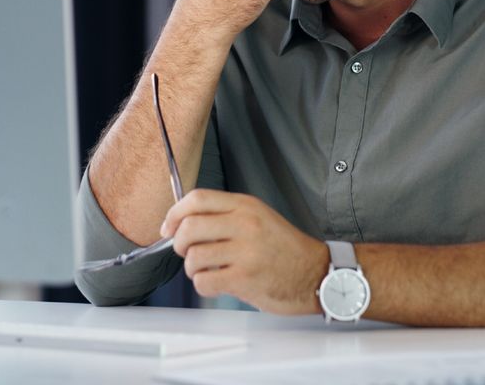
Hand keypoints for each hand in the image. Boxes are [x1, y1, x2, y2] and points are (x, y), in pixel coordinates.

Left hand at [160, 189, 329, 314]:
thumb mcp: (258, 218)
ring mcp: (245, 252)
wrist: (317, 274)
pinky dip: (203, 285)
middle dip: (179, 243)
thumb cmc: (285, 250)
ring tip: (207, 270)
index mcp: (246, 206)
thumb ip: (225, 216)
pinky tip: (217, 283)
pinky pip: (204, 281)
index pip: (197, 199)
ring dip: (193, 268)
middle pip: (189, 227)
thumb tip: (181, 223)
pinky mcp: (245, 278)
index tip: (167, 228)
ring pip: (193, 257)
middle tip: (186, 252)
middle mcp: (245, 224)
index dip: (174, 213)